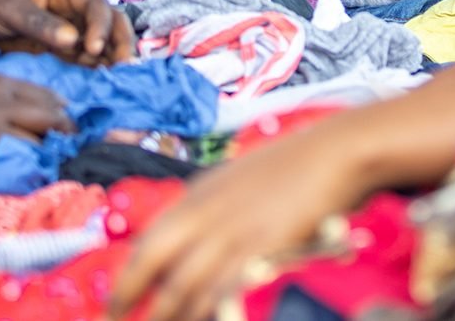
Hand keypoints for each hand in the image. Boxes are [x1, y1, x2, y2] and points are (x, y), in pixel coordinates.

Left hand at [0, 0, 134, 66]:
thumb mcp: (11, 9)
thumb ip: (40, 24)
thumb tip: (73, 40)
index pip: (96, 5)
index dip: (102, 26)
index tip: (94, 49)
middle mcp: (71, 8)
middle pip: (108, 21)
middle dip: (119, 41)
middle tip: (122, 67)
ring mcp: (66, 28)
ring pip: (99, 41)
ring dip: (109, 58)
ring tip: (114, 79)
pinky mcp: (58, 47)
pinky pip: (81, 57)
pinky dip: (93, 68)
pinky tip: (98, 81)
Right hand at [0, 72, 71, 175]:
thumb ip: (5, 91)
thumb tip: (38, 105)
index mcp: (1, 84)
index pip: (50, 98)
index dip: (63, 114)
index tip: (68, 126)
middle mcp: (1, 107)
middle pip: (53, 122)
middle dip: (65, 137)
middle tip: (67, 149)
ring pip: (36, 149)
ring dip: (44, 159)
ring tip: (45, 167)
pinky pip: (8, 172)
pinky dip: (18, 177)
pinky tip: (20, 180)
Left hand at [111, 128, 369, 320]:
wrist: (337, 151)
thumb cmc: (295, 167)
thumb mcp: (238, 180)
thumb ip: (211, 207)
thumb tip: (188, 241)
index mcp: (198, 192)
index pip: (148, 239)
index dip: (128, 274)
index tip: (116, 299)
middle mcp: (207, 210)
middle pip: (154, 262)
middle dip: (131, 297)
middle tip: (119, 318)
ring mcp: (233, 230)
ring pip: (185, 285)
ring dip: (168, 313)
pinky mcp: (261, 248)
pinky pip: (222, 291)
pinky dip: (209, 311)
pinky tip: (207, 319)